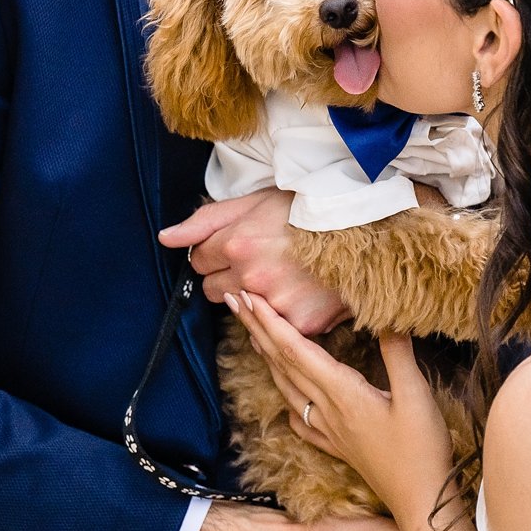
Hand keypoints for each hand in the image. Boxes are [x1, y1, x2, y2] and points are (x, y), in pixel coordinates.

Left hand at [160, 189, 347, 335]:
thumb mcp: (254, 202)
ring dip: (254, 298)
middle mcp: (251, 277)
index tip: (239, 246)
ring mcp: (276, 304)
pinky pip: (274, 328)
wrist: (365, 230)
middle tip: (262, 260)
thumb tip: (165, 238)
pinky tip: (302, 292)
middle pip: (214, 291)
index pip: (199, 262)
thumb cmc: (308, 210)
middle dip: (230, 277)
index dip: (216, 253)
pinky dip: (284, 315)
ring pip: (243, 311)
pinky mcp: (300, 324)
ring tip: (283, 276)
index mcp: (237, 243)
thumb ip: (204, 221)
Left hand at [229, 290, 457, 525]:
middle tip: (236, 302)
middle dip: (258, 330)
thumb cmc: (421, 450)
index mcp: (342, 393)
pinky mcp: (337, 446)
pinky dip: (287, 402)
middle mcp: (327, 411)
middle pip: (283, 364)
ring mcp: (329, 431)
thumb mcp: (417, 395)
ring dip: (267, 359)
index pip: (296, 350)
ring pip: (288, 389)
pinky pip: (301, 420)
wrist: (420, 503)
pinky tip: (285, 402)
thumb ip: (398, 354)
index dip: (270, 322)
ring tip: (254, 337)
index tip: (248, 298)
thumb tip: (387, 316)